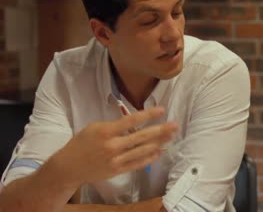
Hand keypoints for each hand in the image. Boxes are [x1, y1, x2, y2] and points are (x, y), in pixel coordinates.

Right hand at [53, 107, 177, 185]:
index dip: (148, 115)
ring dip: (159, 143)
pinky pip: (138, 164)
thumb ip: (114, 125)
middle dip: (161, 130)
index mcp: (106, 131)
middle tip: (175, 125)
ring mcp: (117, 160)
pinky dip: (150, 158)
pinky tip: (160, 151)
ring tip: (171, 137)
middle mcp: (113, 146)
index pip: (132, 121)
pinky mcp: (118, 170)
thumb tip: (133, 122)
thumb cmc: (81, 143)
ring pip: (143, 150)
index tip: (162, 110)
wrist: (69, 167)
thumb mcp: (94, 127)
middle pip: (142, 137)